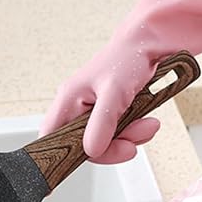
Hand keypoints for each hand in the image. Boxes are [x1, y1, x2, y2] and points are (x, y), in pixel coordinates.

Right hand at [40, 0, 201, 161]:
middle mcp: (76, 108)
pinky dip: (134, 133)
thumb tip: (91, 150)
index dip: (68, 153)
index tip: (96, 154)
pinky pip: (117, 135)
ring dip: (129, 138)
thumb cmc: (127, 59)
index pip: (52, 138)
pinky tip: (145, 122)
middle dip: (113, 146)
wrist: (148, 46)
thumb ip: (102, 123)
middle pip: (84, 145)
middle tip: (132, 143)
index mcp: (68, 100)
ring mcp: (92, 112)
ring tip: (147, 125)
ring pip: (104, 142)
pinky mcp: (108, 114)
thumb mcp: (115, 93)